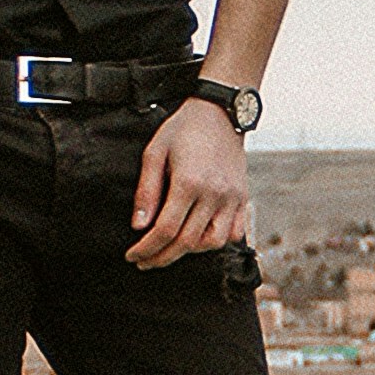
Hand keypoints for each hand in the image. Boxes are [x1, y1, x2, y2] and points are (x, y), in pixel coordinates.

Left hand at [127, 98, 251, 268]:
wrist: (220, 112)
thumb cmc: (183, 129)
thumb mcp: (154, 152)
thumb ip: (146, 191)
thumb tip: (138, 225)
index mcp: (189, 183)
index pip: (165, 230)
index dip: (146, 248)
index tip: (132, 255)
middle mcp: (214, 194)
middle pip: (187, 242)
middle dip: (162, 257)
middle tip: (144, 262)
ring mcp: (232, 198)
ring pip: (213, 243)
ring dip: (190, 252)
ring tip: (170, 249)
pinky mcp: (243, 198)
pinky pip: (234, 233)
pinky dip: (216, 241)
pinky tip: (198, 238)